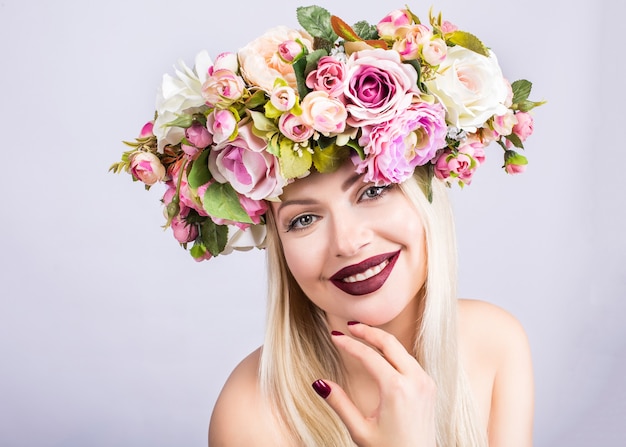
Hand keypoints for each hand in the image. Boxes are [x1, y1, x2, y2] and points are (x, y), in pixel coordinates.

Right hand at [312, 323, 436, 446]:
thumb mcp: (360, 431)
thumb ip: (339, 404)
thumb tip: (319, 383)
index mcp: (397, 389)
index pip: (369, 356)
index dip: (349, 344)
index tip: (335, 336)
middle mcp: (415, 381)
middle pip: (390, 343)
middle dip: (368, 331)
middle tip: (350, 325)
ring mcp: (425, 382)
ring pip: (401, 350)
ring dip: (382, 340)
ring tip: (362, 335)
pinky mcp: (429, 387)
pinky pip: (409, 361)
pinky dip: (394, 352)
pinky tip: (381, 353)